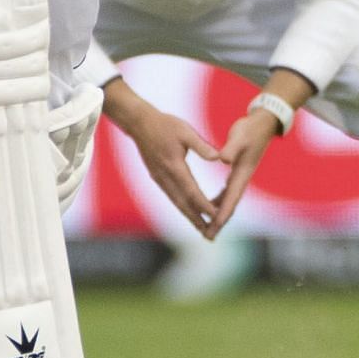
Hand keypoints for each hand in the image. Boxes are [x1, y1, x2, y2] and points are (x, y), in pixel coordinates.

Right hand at [125, 107, 223, 233]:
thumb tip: (218, 158)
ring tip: (202, 228)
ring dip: (189, 216)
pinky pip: (171, 196)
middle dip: (197, 219)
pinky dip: (181, 206)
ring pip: (176, 202)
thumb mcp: (186, 131)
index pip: (192, 191)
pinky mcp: (157, 177)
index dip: (205, 205)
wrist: (140, 124)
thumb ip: (202, 146)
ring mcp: (159, 178)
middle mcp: (166, 177)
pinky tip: (188, 211)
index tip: (216, 216)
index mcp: (175, 167)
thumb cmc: (165, 125)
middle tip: (210, 233)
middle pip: (183, 203)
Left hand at [207, 110, 282, 239]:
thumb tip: (222, 159)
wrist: (263, 122)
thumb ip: (231, 148)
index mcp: (242, 173)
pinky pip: (226, 192)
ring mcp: (240, 175)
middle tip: (208, 237)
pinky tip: (210, 206)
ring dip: (218, 215)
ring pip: (228, 200)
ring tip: (208, 228)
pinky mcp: (237, 170)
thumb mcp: (239, 137)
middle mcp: (242, 178)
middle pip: (229, 205)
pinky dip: (218, 202)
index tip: (214, 227)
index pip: (231, 198)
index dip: (222, 214)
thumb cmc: (250, 128)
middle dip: (219, 222)